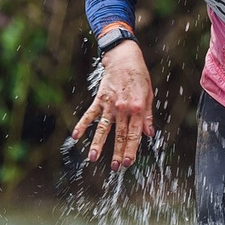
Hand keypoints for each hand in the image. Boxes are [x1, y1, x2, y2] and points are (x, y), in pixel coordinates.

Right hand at [70, 39, 153, 168]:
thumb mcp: (149, 94)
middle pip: (120, 135)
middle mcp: (123, 108)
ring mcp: (109, 104)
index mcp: (138, 108)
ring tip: (93, 158)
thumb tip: (149, 134)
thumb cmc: (139, 76)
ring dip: (98, 144)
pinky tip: (75, 136)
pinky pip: (89, 114)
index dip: (131, 149)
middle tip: (116, 168)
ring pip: (103, 128)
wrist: (124, 57)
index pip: (134, 134)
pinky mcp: (99, 99)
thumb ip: (148, 116)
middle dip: (117, 153)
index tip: (129, 162)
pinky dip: (82, 125)